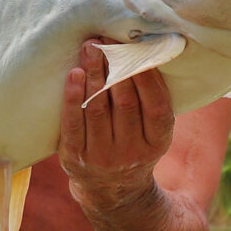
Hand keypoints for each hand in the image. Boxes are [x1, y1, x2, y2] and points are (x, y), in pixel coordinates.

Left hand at [58, 38, 174, 211]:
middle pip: (124, 102)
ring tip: (90, 48)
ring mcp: (102, 156)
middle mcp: (132, 151)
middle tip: (106, 40)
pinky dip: (73, 96)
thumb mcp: (154, 131)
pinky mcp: (75, 158)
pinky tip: (74, 74)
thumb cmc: (134, 143)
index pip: (155, 105)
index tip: (134, 47)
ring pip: (97, 108)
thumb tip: (151, 51)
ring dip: (93, 73)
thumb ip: (154, 100)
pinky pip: (72, 122)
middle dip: (115, 67)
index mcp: (158, 141)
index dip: (144, 75)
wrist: (113, 190)